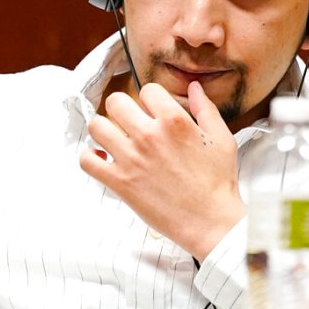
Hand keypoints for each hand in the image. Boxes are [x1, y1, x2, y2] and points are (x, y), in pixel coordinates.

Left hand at [81, 80, 245, 260]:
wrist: (211, 221)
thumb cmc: (217, 183)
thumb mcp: (222, 138)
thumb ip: (205, 108)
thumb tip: (194, 87)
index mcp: (174, 121)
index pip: (147, 90)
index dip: (150, 98)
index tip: (152, 110)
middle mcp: (149, 136)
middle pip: (115, 102)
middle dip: (122, 107)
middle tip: (128, 120)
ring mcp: (131, 159)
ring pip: (96, 126)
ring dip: (103, 129)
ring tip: (113, 137)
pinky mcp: (120, 182)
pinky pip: (87, 161)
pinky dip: (89, 157)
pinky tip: (102, 158)